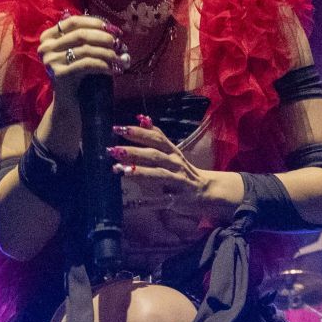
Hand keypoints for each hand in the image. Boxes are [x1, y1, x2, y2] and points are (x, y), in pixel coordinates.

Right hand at [38, 16, 129, 146]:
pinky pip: (87, 64)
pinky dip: (103, 65)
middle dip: (104, 38)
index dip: (95, 23)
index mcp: (48, 37)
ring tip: (122, 59)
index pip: (74, 22)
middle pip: (81, 34)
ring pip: (86, 49)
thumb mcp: (80, 52)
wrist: (69, 104)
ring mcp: (51, 61)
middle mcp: (45, 47)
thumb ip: (90, 38)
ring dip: (108, 53)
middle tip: (120, 44)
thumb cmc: (78, 76)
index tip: (114, 29)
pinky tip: (113, 69)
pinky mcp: (59, 75)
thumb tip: (115, 31)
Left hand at [110, 116, 243, 221]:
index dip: (138, 132)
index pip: (155, 138)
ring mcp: (177, 181)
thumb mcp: (172, 151)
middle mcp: (175, 164)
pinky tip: (132, 203)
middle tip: (113, 150)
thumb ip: (157, 137)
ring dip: (140, 172)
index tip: (118, 128)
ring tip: (122, 170)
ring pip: (159, 175)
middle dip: (134, 152)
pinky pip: (161, 201)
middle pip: (154, 155)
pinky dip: (147, 202)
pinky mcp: (178, 199)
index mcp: (172, 151)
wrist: (208, 191)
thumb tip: (142, 118)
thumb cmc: (183, 171)